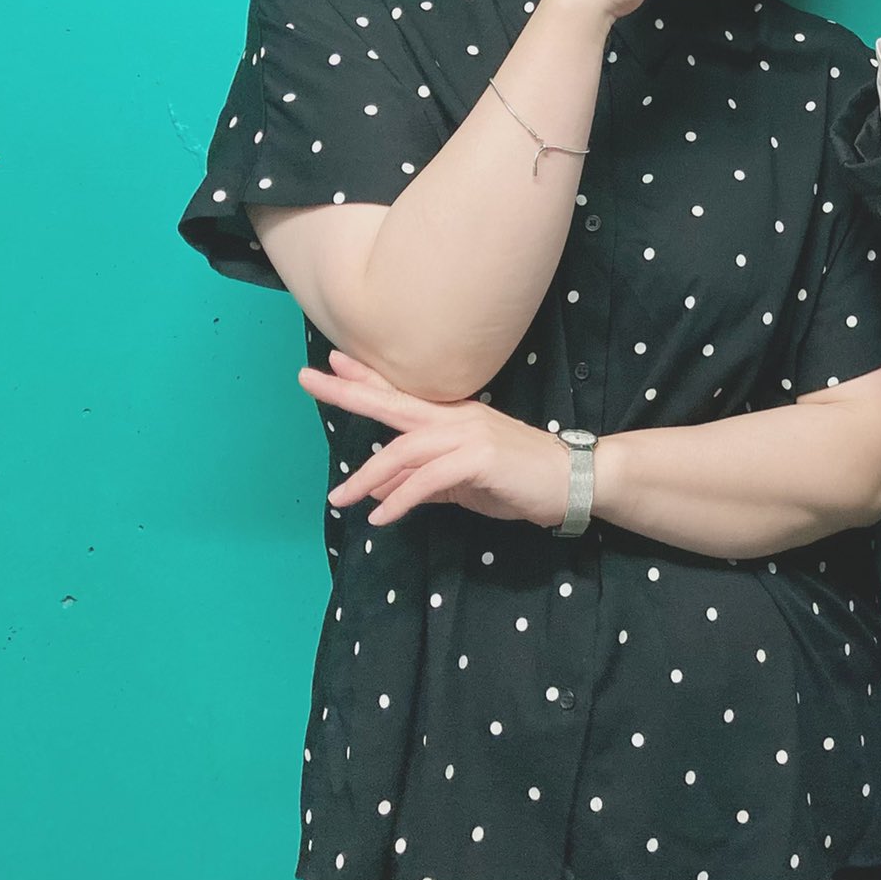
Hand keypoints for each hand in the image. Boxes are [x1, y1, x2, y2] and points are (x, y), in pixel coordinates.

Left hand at [301, 350, 573, 528]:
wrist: (573, 481)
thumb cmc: (519, 479)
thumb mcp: (463, 482)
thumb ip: (425, 482)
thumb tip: (383, 491)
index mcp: (452, 418)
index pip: (401, 394)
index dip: (366, 378)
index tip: (332, 363)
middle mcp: (456, 418)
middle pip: (392, 402)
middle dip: (349, 391)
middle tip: (308, 379)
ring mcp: (468, 435)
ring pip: (404, 450)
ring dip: (367, 476)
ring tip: (340, 498)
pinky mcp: (479, 459)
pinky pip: (428, 479)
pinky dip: (400, 499)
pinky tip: (382, 516)